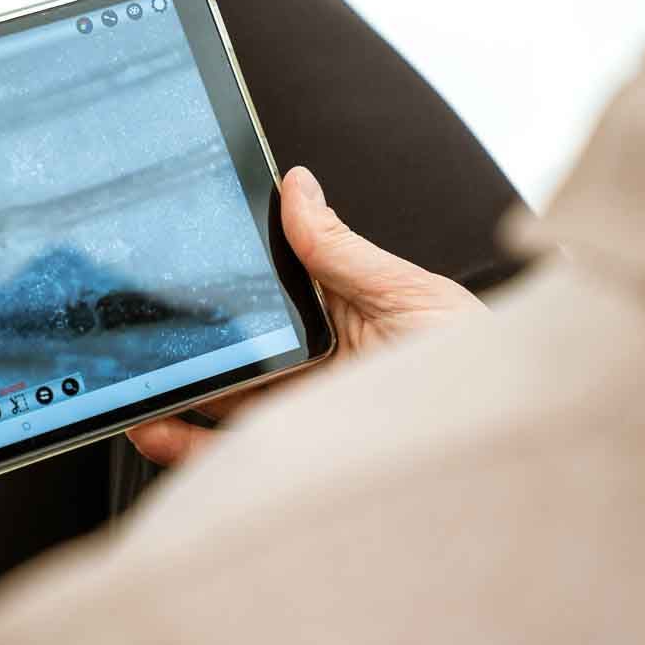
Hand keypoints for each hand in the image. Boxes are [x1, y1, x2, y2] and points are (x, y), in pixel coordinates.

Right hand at [128, 165, 486, 467]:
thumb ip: (342, 250)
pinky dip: (186, 446)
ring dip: (172, 391)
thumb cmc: (481, 363)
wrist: (512, 443)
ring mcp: (306, 414)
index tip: (177, 262)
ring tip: (132, 385)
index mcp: (342, 311)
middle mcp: (317, 363)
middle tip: (137, 326)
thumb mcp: (411, 293)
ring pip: (222, 399)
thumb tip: (296, 185)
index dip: (220, 278)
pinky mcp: (302, 459)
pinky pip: (233, 454)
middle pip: (235, 346)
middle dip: (184, 339)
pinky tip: (156, 430)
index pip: (267, 288)